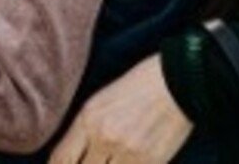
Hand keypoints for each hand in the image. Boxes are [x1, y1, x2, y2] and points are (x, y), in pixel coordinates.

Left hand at [48, 55, 191, 163]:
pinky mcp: (151, 163)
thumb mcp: (101, 101)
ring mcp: (128, 153)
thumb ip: (84, 129)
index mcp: (88, 118)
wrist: (177, 82)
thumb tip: (72, 157)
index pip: (61, 158)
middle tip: (87, 162)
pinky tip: (125, 162)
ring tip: (107, 161)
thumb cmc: (137, 87)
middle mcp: (104, 137)